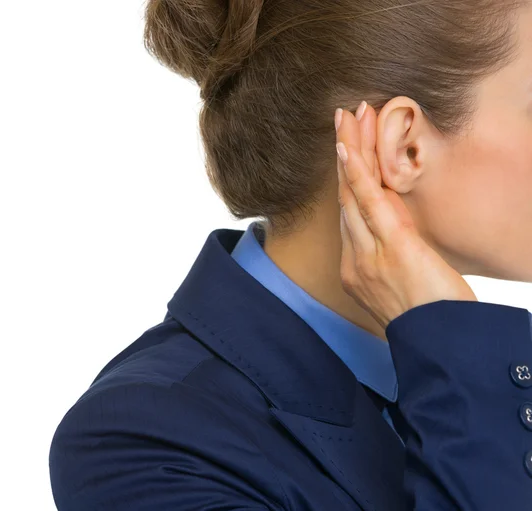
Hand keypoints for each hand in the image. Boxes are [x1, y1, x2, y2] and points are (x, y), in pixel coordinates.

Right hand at [335, 102, 477, 329]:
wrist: (441, 348)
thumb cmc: (430, 322)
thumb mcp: (404, 288)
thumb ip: (393, 260)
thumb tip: (397, 237)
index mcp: (358, 270)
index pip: (351, 216)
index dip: (347, 181)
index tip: (346, 153)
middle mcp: (355, 260)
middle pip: (345, 199)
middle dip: (343, 157)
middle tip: (341, 120)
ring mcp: (369, 255)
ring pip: (353, 195)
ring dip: (349, 152)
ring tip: (347, 117)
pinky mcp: (392, 248)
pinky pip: (368, 204)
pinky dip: (356, 174)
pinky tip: (346, 148)